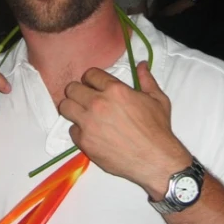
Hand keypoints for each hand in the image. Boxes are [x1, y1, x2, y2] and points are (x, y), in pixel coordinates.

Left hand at [60, 62, 188, 193]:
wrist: (155, 159)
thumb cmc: (158, 128)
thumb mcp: (157, 99)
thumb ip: (146, 80)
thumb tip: (142, 64)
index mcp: (114, 90)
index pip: (89, 74)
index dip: (92, 79)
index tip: (94, 86)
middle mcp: (98, 104)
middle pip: (72, 88)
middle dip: (79, 92)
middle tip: (86, 99)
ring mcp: (89, 123)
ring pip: (65, 107)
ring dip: (73, 108)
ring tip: (82, 113)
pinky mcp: (85, 142)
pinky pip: (72, 130)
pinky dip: (79, 130)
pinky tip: (91, 133)